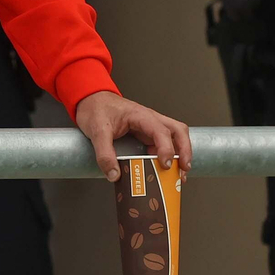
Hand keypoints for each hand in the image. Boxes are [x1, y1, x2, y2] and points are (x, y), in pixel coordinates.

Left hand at [74, 91, 191, 180]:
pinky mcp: (146, 134)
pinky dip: (168, 157)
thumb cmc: (96, 108)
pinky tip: (165, 170)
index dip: (167, 148)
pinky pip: (162, 144)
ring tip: (179, 174)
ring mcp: (149, 127)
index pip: (161, 131)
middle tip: (183, 169)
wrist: (90, 99)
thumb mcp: (96, 131)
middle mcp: (149, 120)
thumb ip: (104, 154)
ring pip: (174, 137)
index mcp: (140, 115)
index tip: (165, 164)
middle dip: (185, 150)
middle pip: (178, 131)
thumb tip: (114, 174)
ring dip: (180, 154)